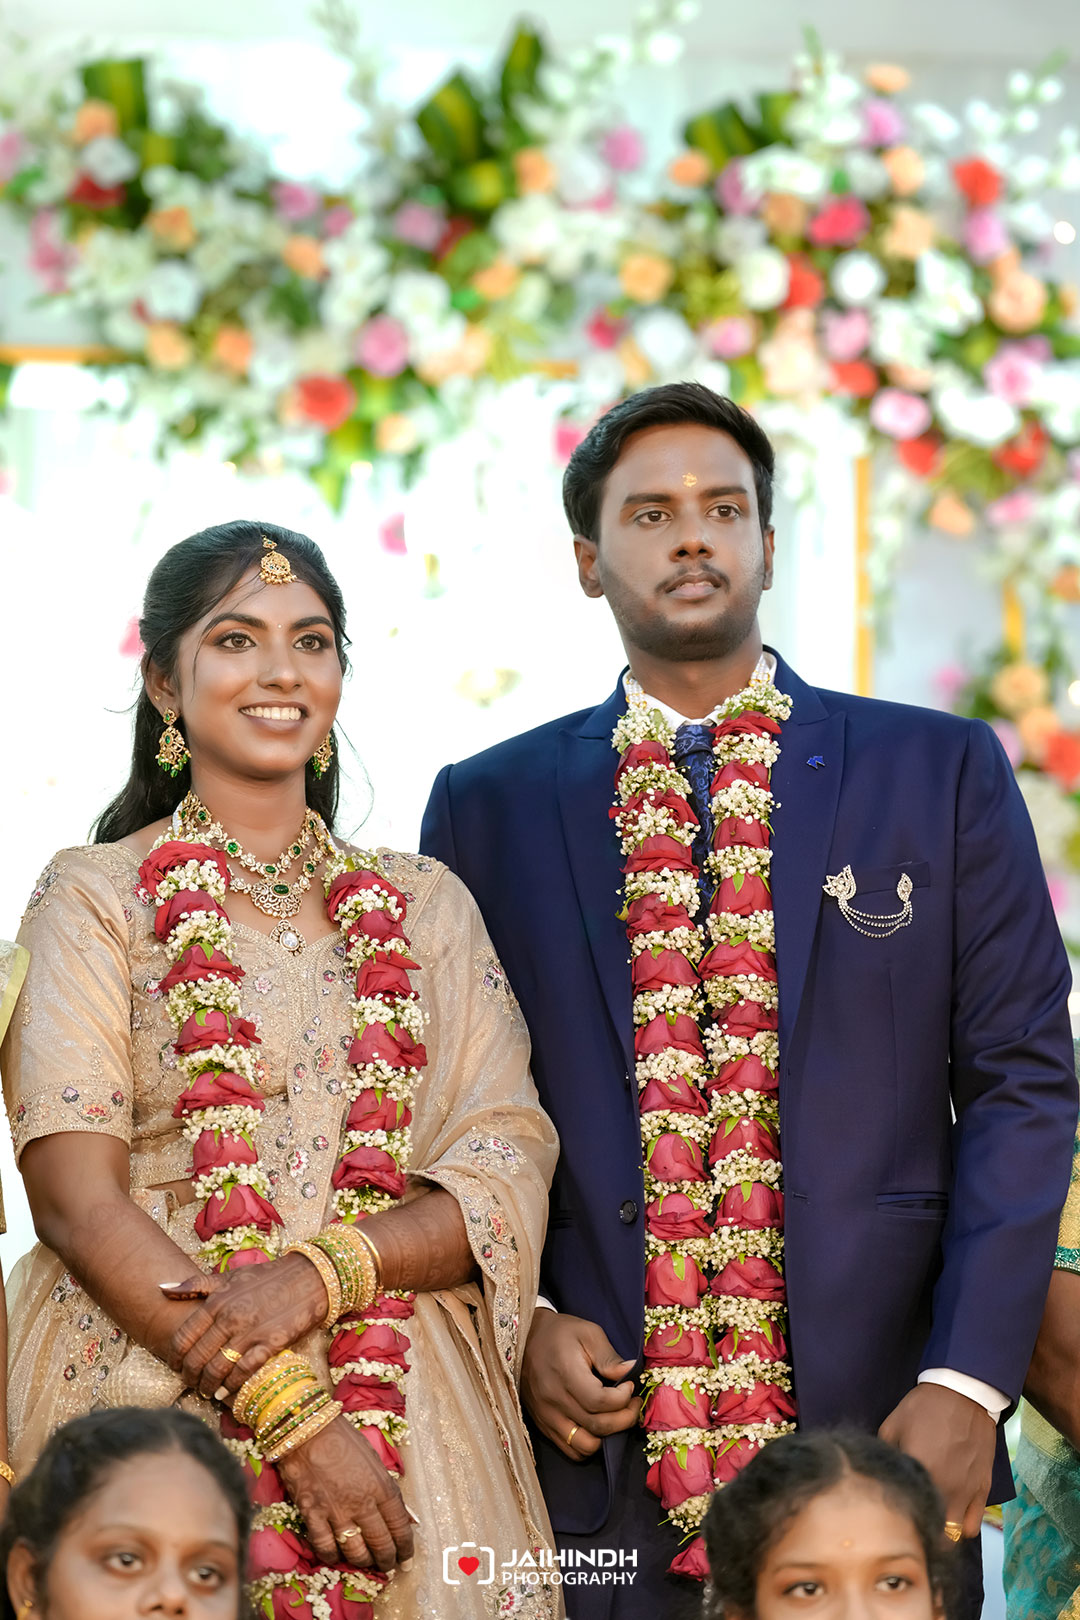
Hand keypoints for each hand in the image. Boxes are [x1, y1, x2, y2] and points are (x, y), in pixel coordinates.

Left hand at [162, 1253, 328, 1399]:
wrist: (308, 1278)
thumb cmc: (266, 1277)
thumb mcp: (230, 1276)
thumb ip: (195, 1285)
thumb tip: (161, 1289)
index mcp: (217, 1301)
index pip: (183, 1337)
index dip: (174, 1357)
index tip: (175, 1366)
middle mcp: (230, 1317)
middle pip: (197, 1358)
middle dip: (189, 1376)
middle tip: (190, 1383)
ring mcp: (250, 1332)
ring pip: (217, 1369)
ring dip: (208, 1386)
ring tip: (207, 1391)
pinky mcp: (270, 1344)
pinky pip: (243, 1373)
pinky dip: (231, 1386)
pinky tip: (227, 1391)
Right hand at [277, 1414, 413, 1572]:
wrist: (307, 1430)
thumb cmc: (343, 1439)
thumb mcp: (373, 1460)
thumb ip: (384, 1487)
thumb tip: (398, 1513)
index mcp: (381, 1486)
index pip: (400, 1526)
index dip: (405, 1546)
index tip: (406, 1557)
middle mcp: (362, 1503)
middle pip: (381, 1543)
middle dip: (388, 1559)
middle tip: (390, 1566)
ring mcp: (336, 1512)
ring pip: (356, 1551)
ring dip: (364, 1562)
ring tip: (367, 1564)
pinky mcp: (313, 1515)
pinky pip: (325, 1547)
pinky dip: (333, 1556)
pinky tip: (337, 1556)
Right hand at [522, 1310, 639, 1459]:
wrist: (524, 1339)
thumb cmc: (560, 1333)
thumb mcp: (588, 1333)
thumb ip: (609, 1357)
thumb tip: (630, 1372)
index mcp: (566, 1374)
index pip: (600, 1401)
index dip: (623, 1398)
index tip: (629, 1386)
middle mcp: (554, 1401)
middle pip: (598, 1427)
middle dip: (625, 1419)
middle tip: (633, 1404)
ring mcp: (547, 1417)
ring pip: (585, 1446)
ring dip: (607, 1437)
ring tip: (615, 1417)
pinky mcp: (543, 1426)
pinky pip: (570, 1450)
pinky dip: (589, 1445)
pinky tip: (597, 1425)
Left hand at [879, 1383, 995, 1538]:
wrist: (962, 1393)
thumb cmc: (924, 1407)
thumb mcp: (893, 1425)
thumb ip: (886, 1455)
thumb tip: (879, 1475)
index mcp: (921, 1474)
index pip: (909, 1514)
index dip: (900, 1521)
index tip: (894, 1519)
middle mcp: (947, 1489)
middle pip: (935, 1533)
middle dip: (923, 1530)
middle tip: (913, 1522)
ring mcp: (968, 1492)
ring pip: (955, 1534)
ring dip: (944, 1531)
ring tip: (933, 1519)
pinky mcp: (983, 1488)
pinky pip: (974, 1522)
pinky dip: (963, 1525)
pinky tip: (952, 1514)